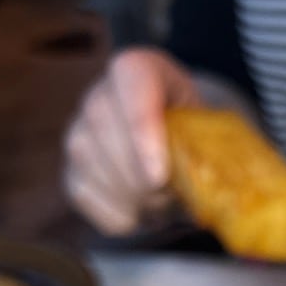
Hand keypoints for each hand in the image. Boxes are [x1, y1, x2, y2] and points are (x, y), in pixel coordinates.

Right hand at [63, 48, 198, 234]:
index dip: (143, 131)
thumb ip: (212, 148)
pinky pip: (84, 195)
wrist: (174, 153)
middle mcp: (100, 93)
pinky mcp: (70, 170)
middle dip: (140, 177)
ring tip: (161, 204)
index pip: (133, 83)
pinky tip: (141, 212)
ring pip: (91, 164)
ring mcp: (79, 131)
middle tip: (170, 199)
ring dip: (132, 198)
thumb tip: (215, 188)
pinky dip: (119, 216)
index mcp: (139, 69)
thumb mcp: (212, 132)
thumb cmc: (196, 138)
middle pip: (106, 129)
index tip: (158, 177)